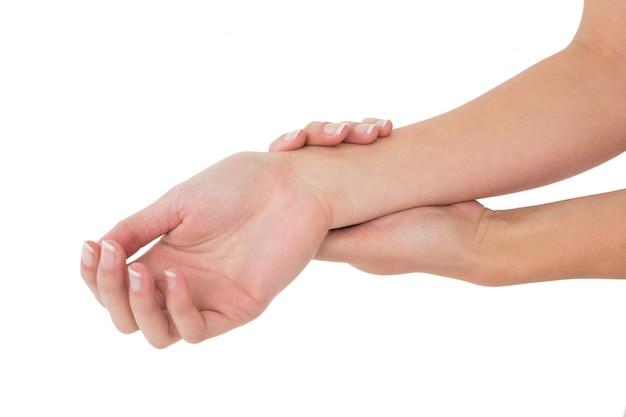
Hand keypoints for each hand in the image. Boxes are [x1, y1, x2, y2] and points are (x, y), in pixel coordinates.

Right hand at [80, 152, 330, 347]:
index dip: (95, 275)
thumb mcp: (177, 203)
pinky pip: (197, 330)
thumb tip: (96, 247)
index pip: (116, 286)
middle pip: (129, 315)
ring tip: (138, 272)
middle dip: (109, 293)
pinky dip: (177, 310)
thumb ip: (138, 228)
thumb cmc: (239, 185)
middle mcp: (183, 282)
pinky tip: (175, 277)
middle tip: (113, 259)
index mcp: (165, 256)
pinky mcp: (238, 306)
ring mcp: (209, 297)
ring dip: (137, 308)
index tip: (91, 247)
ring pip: (157, 333)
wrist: (290, 183)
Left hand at [269, 117, 490, 280]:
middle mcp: (346, 210)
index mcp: (334, 230)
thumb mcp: (366, 248)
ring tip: (372, 130)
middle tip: (337, 131)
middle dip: (321, 140)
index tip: (291, 143)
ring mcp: (367, 189)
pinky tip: (384, 127)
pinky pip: (368, 147)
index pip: (298, 194)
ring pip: (342, 151)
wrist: (474, 237)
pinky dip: (372, 133)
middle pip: (316, 164)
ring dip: (351, 132)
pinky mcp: (388, 173)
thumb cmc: (420, 246)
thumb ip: (327, 241)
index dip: (291, 164)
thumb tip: (285, 235)